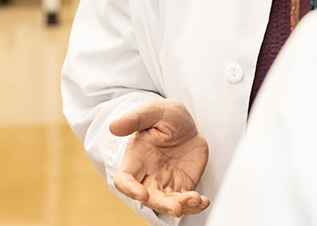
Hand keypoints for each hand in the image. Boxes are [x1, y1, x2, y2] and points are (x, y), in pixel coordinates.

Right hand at [109, 98, 211, 216]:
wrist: (187, 124)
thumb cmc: (165, 116)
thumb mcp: (153, 111)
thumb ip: (134, 118)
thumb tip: (113, 126)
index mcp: (135, 158)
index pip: (124, 180)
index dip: (130, 190)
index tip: (142, 195)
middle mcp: (147, 175)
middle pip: (148, 198)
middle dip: (162, 204)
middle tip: (177, 207)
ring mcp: (164, 183)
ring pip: (167, 202)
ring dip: (181, 206)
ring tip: (196, 200)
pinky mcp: (181, 186)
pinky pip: (186, 201)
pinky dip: (195, 204)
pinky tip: (203, 201)